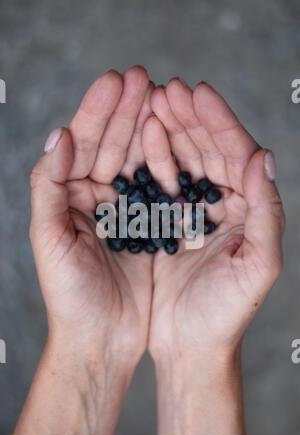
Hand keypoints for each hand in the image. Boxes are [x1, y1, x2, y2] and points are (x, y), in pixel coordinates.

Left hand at [13, 67, 152, 434]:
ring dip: (149, 129)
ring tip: (164, 98)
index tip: (116, 81)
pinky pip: (160, 189)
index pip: (82, 144)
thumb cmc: (68, 294)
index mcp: (68, 196)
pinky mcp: (150, 227)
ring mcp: (125, 210)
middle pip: (111, 145)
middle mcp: (95, 198)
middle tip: (143, 77)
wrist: (100, 338)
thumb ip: (49, 186)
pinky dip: (168, 165)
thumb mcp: (49, 239)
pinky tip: (178, 141)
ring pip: (137, 161)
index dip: (98, 112)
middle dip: (126, 111)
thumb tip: (60, 134)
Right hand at [142, 79, 284, 434]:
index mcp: (250, 212)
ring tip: (151, 104)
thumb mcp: (258, 266)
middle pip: (209, 152)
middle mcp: (224, 207)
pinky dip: (152, 161)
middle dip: (190, 119)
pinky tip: (141, 140)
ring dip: (169, 132)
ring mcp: (193, 214)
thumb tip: (264, 158)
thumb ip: (267, 213)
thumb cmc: (226, 313)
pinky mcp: (166, 225)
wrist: (191, 347)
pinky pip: (160, 186)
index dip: (220, 123)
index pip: (238, 156)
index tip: (198, 93)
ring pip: (183, 163)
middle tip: (167, 89)